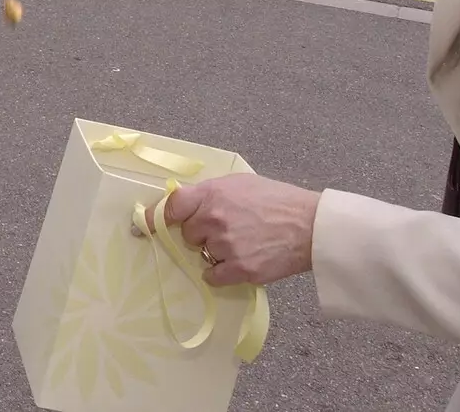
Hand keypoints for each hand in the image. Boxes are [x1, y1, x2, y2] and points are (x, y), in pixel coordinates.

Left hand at [142, 173, 319, 286]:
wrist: (311, 226)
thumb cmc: (277, 199)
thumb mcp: (240, 183)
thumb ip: (209, 192)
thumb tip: (182, 201)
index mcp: (212, 194)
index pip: (171, 206)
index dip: (158, 217)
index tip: (148, 225)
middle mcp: (214, 219)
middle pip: (186, 234)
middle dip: (199, 233)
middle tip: (224, 229)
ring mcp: (225, 246)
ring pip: (201, 254)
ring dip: (214, 252)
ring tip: (241, 243)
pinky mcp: (240, 270)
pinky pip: (212, 276)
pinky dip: (219, 273)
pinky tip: (236, 263)